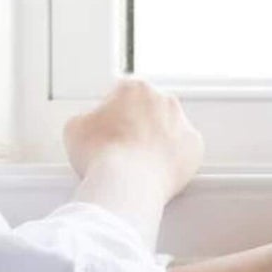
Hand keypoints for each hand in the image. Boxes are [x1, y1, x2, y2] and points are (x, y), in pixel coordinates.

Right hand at [64, 79, 203, 202]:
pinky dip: (174, 159)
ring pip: (170, 129)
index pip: (123, 97)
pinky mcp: (196, 146)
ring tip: (142, 162)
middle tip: (126, 149)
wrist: (127, 183)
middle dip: (140, 126)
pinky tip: (158, 170)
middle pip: (150, 111)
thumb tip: (94, 124)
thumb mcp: (75, 127)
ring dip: (159, 141)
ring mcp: (182, 122)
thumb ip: (88, 118)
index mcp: (134, 88)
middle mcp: (163, 99)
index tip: (110, 133)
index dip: (113, 117)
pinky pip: (185, 150)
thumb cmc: (101, 155)